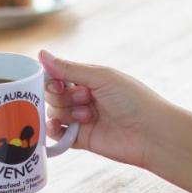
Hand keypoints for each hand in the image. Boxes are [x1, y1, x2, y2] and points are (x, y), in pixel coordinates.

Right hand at [39, 50, 166, 168]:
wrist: (151, 133)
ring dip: (66, 112)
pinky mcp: (81, 138)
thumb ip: (68, 68)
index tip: (59, 84)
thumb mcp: (101, 77)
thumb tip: (40, 53)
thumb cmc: (133, 100)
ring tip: (88, 116)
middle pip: (53, 94)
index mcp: (90, 79)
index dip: (52, 79)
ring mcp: (82, 118)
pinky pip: (57, 134)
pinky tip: (58, 127)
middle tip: (85, 98)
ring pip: (54, 112)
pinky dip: (54, 130)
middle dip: (63, 96)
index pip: (58, 75)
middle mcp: (84, 97)